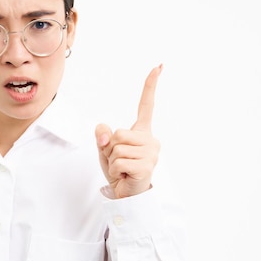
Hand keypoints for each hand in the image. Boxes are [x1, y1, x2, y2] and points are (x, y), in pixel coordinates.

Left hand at [95, 65, 161, 198]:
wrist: (127, 194)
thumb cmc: (119, 169)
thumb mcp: (105, 148)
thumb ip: (102, 134)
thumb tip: (104, 133)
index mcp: (142, 132)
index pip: (146, 105)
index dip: (150, 85)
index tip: (158, 66)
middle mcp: (150, 140)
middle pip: (118, 133)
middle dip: (110, 148)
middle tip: (119, 161)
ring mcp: (151, 153)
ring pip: (117, 147)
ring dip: (112, 160)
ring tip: (122, 168)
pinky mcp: (146, 166)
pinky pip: (119, 161)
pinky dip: (115, 170)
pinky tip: (124, 175)